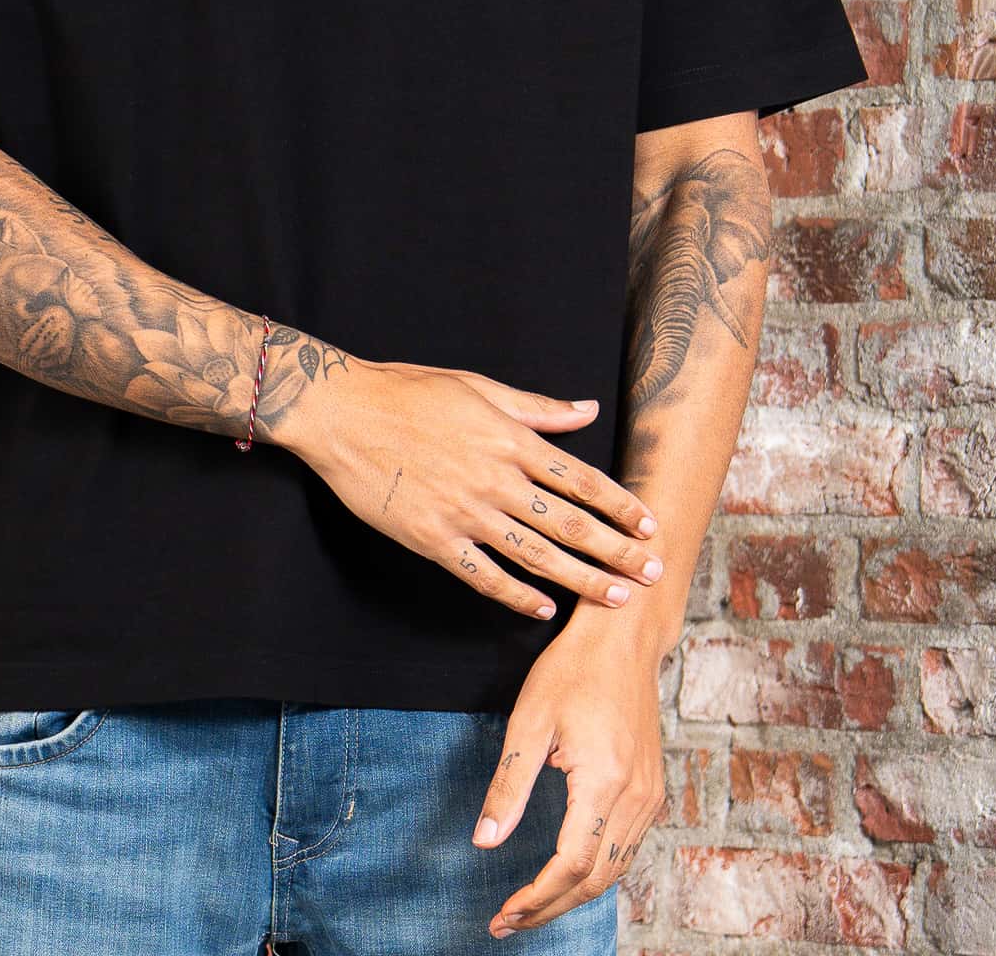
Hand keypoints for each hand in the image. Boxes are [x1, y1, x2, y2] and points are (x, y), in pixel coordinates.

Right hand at [288, 357, 663, 616]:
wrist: (343, 413)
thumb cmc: (409, 391)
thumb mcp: (478, 387)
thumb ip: (537, 407)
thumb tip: (588, 409)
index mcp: (510, 439)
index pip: (581, 479)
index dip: (620, 505)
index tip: (650, 526)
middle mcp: (495, 479)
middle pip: (569, 523)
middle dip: (616, 552)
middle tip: (652, 574)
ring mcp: (464, 513)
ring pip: (536, 555)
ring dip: (581, 580)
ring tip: (617, 599)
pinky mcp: (433, 539)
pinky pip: (483, 576)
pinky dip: (516, 596)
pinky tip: (542, 609)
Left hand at [472, 615, 670, 936]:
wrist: (623, 638)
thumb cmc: (572, 670)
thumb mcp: (529, 721)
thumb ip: (510, 786)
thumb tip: (485, 841)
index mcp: (604, 782)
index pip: (571, 866)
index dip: (536, 898)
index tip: (503, 915)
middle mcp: (635, 797)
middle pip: (595, 879)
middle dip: (550, 908)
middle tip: (508, 922)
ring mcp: (650, 796)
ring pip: (615, 870)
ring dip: (573, 896)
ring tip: (530, 907)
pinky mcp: (652, 790)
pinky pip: (626, 848)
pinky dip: (597, 872)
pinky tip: (567, 874)